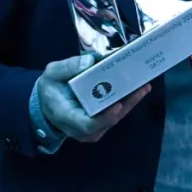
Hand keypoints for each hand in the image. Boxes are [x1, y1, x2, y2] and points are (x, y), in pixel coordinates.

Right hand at [36, 54, 150, 142]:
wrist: (47, 103)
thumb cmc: (49, 89)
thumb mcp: (52, 74)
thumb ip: (68, 67)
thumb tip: (90, 61)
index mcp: (67, 117)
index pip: (88, 124)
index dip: (105, 117)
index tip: (117, 104)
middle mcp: (82, 129)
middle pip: (108, 120)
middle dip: (127, 104)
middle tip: (141, 86)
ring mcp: (93, 129)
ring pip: (115, 118)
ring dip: (130, 102)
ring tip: (144, 85)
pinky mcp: (100, 124)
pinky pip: (115, 114)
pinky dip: (126, 102)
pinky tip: (138, 88)